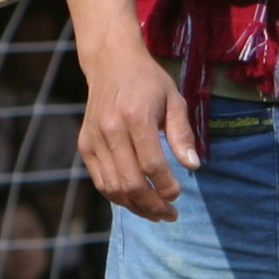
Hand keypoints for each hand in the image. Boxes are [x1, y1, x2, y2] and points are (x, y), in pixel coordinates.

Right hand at [78, 48, 198, 221]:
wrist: (111, 62)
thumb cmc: (148, 82)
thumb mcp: (174, 100)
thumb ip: (182, 134)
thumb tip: (193, 166)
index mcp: (136, 116)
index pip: (152, 164)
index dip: (167, 186)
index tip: (178, 194)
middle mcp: (111, 129)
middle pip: (131, 182)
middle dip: (153, 205)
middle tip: (170, 215)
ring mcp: (94, 138)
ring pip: (113, 187)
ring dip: (136, 207)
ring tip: (155, 214)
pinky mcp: (85, 145)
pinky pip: (101, 181)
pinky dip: (118, 196)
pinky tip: (135, 201)